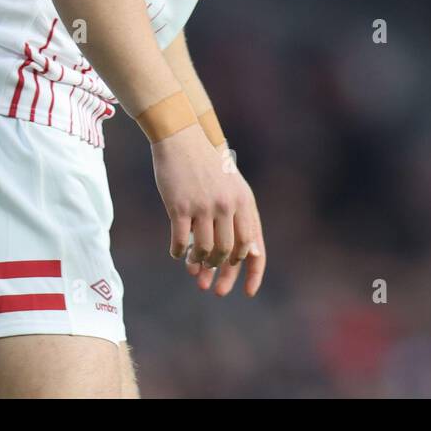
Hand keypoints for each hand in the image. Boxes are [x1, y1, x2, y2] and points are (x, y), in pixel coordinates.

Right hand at [183, 142, 264, 295]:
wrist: (182, 138)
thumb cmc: (206, 165)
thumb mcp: (231, 187)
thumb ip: (240, 216)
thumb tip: (247, 253)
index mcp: (244, 201)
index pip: (253, 245)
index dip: (253, 272)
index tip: (248, 292)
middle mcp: (227, 205)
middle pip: (229, 252)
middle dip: (220, 270)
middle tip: (209, 281)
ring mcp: (203, 206)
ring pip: (205, 250)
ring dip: (199, 262)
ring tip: (192, 263)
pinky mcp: (180, 207)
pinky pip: (181, 242)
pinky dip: (179, 252)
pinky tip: (177, 253)